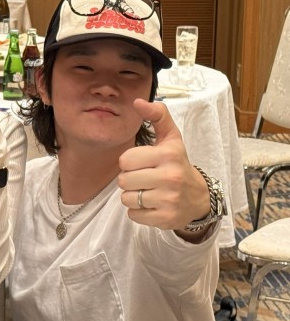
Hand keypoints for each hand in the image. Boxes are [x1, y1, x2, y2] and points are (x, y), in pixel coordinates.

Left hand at [117, 99, 210, 230]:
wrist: (198, 197)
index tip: (143, 163)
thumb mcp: (171, 138)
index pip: (125, 160)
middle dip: (130, 180)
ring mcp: (168, 199)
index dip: (130, 162)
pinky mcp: (165, 218)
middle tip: (145, 179)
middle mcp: (170, 177)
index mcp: (168, 154)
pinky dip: (138, 212)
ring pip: (126, 199)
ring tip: (148, 191)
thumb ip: (157, 116)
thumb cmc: (178, 163)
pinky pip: (133, 215)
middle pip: (123, 180)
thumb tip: (137, 101)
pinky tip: (152, 205)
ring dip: (132, 196)